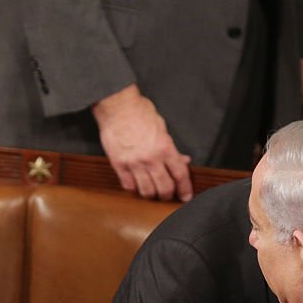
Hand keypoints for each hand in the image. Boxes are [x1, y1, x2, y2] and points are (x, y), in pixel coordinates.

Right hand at [92, 84, 193, 201]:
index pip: (180, 174)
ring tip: (152, 191)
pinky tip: (136, 184)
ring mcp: (134, 163)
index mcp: (165, 147)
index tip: (186, 196)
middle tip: (168, 195)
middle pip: (164, 188)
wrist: (116, 106)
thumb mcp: (162, 126)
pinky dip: (134, 188)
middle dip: (168, 195)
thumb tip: (182, 160)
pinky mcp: (118, 164)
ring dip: (151, 194)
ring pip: (146, 191)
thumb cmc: (139, 111)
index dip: (185, 189)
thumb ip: (172, 147)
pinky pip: (128, 185)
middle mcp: (151, 158)